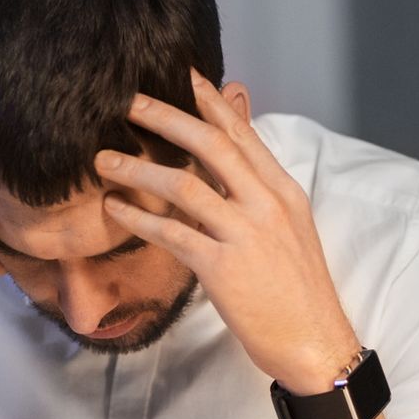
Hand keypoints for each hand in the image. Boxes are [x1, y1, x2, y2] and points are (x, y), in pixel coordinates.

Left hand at [94, 70, 359, 394]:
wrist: (315, 343)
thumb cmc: (298, 292)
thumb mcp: (289, 229)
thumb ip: (259, 191)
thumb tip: (235, 162)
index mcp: (283, 192)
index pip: (242, 135)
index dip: (211, 102)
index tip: (183, 75)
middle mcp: (266, 205)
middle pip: (211, 145)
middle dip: (167, 118)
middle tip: (129, 102)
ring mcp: (245, 235)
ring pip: (185, 185)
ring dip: (139, 169)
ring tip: (104, 161)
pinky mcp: (223, 268)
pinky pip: (172, 233)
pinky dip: (138, 218)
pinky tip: (114, 209)